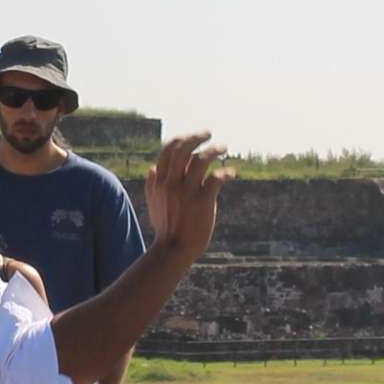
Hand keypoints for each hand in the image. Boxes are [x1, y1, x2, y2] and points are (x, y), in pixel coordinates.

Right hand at [143, 133, 231, 261]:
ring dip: (214, 149)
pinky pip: (216, 178)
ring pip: (201, 159)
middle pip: (184, 149)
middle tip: (209, 133)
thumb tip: (153, 168)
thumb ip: (152, 185)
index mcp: (160, 181)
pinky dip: (226, 172)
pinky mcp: (203, 201)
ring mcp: (187, 191)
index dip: (183, 139)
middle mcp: (172, 183)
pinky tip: (231, 173)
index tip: (194, 136)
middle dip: (197, 136)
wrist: (173, 250)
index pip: (169, 150)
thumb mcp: (153, 204)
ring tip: (224, 148)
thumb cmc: (166, 228)